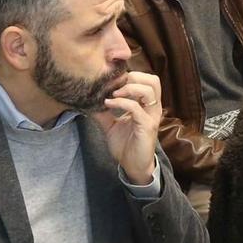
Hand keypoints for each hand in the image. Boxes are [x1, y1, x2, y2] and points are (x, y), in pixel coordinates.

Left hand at [89, 71, 162, 185]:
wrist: (133, 166)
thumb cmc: (125, 145)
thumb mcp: (110, 125)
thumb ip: (103, 112)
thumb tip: (88, 100)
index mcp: (146, 105)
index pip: (146, 80)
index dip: (129, 75)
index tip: (110, 80)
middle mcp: (152, 108)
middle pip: (153, 80)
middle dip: (133, 77)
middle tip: (115, 84)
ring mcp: (151, 116)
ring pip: (149, 90)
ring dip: (129, 88)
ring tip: (114, 93)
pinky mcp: (147, 126)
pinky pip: (136, 108)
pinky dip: (121, 102)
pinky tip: (108, 104)